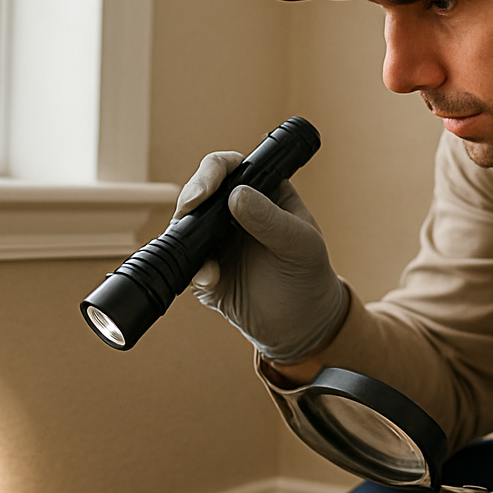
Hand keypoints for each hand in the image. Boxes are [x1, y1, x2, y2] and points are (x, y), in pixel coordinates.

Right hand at [175, 151, 347, 363]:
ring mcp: (215, 240)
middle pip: (199, 190)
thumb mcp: (301, 244)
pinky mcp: (204, 270)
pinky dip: (193, 270)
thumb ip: (272, 220)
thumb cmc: (308, 274)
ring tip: (207, 259)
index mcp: (262, 192)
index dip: (214, 170)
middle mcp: (233, 212)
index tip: (208, 188)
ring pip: (185, 225)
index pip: (230, 167)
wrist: (301, 324)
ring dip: (186, 236)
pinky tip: (211, 281)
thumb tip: (237, 196)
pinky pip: (185, 263)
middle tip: (190, 210)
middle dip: (190, 198)